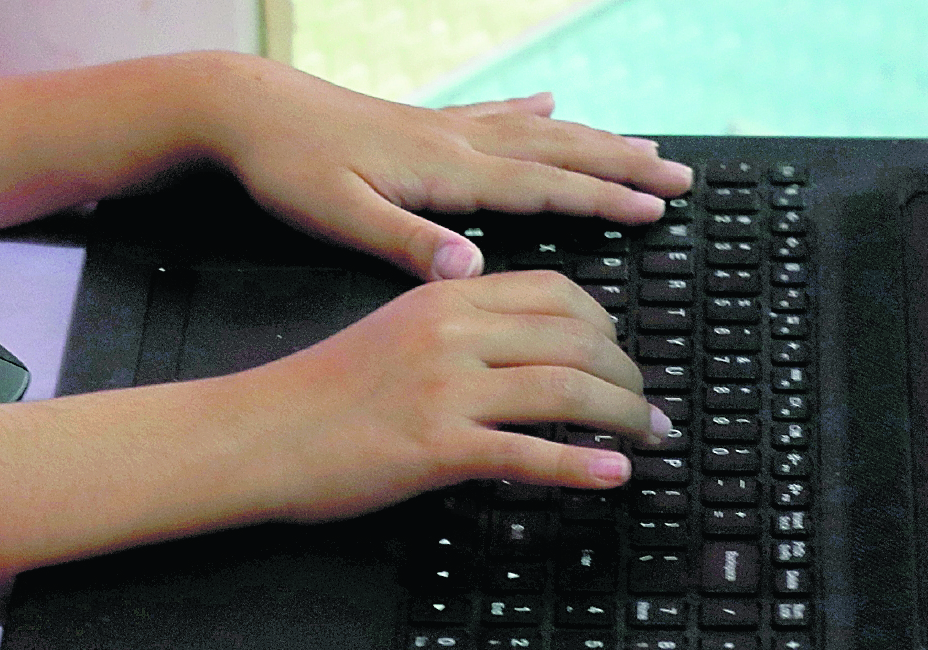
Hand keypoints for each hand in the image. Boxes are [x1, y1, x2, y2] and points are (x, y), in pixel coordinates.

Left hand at [195, 54, 693, 280]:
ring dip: (595, 140)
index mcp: (447, 171)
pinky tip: (550, 102)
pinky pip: (496, 113)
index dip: (603, 200)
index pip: (543, 187)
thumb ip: (408, 243)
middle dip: (623, 166)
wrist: (247, 109)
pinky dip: (532, 110)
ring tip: (643, 147)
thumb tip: (473, 269)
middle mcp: (458, 141)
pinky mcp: (424, 122)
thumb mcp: (341, 216)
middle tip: (680, 179)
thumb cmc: (290, 170)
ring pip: (540, 129)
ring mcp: (445, 126)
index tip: (655, 210)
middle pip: (560, 151)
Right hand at [223, 270, 670, 522]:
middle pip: (577, 340)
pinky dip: (582, 466)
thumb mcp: (397, 330)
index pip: (557, 294)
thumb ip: (462, 328)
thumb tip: (529, 350)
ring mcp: (447, 389)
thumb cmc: (323, 389)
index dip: (607, 325)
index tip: (622, 355)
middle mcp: (454, 333)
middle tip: (648, 409)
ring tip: (650, 438)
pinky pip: (529, 455)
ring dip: (623, 416)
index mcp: (446, 296)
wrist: (257, 431)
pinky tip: (614, 476)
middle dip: (629, 376)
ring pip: (567, 391)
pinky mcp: (437, 447)